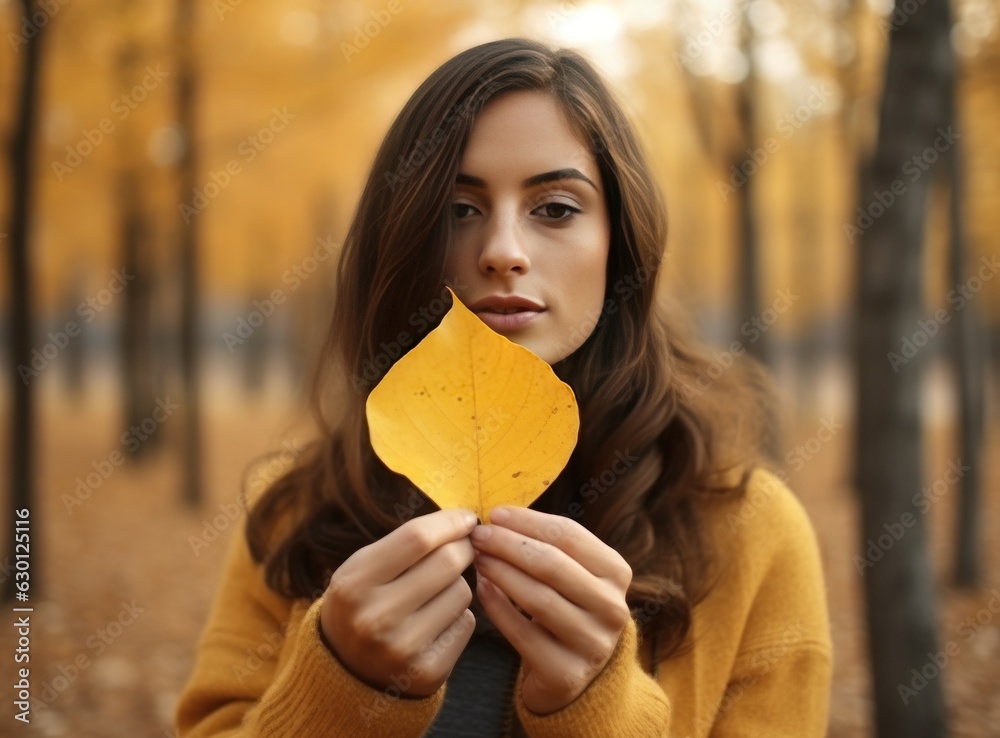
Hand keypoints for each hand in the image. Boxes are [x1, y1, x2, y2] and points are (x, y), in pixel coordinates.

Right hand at [320, 508, 477, 696]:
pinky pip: (466, 623)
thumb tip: (463, 521)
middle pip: (447, 562)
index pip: (417, 538)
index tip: (467, 518)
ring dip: (457, 585)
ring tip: (435, 594)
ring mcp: (403, 648)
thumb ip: (405, 544)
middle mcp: (376, 618)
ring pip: (462, 592)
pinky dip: (458, 617)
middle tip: (463, 548)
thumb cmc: (362, 604)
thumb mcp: (362, 569)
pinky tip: (436, 623)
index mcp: (354, 583)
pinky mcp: (428, 672)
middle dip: (463, 549)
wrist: (346, 672)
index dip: (450, 522)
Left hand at [470, 506, 632, 714]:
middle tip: (479, 536)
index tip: (495, 514)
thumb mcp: (571, 574)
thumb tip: (500, 518)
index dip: (528, 521)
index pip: (570, 535)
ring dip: (502, 573)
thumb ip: (546, 546)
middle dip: (509, 545)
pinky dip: (498, 608)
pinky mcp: (567, 673)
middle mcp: (613, 608)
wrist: (574, 672)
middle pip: (553, 565)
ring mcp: (593, 643)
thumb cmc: (565, 607)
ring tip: (478, 558)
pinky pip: (523, 634)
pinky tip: (481, 589)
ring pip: (539, 599)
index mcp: (616, 573)